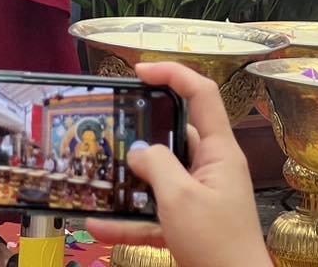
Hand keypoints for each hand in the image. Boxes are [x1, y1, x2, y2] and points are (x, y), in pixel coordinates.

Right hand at [87, 63, 271, 266]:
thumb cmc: (218, 245)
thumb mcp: (181, 199)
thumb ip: (156, 166)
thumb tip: (138, 153)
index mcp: (219, 152)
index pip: (202, 94)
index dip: (173, 74)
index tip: (139, 72)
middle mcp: (211, 169)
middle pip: (174, 135)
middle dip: (141, 133)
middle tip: (110, 129)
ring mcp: (199, 198)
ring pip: (159, 178)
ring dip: (129, 181)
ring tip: (98, 176)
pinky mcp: (188, 226)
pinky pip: (154, 214)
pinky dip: (129, 220)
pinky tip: (99, 225)